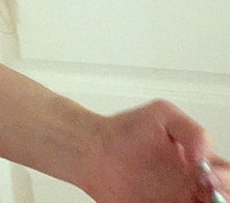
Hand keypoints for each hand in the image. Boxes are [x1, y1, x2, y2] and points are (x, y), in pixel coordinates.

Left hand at [80, 99, 228, 202]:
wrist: (93, 149)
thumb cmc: (128, 130)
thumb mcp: (162, 115)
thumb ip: (190, 130)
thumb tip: (204, 157)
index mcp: (198, 166)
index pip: (225, 177)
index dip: (226, 180)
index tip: (211, 177)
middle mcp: (190, 189)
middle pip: (220, 199)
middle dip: (221, 199)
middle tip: (207, 195)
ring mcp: (174, 202)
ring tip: (191, 201)